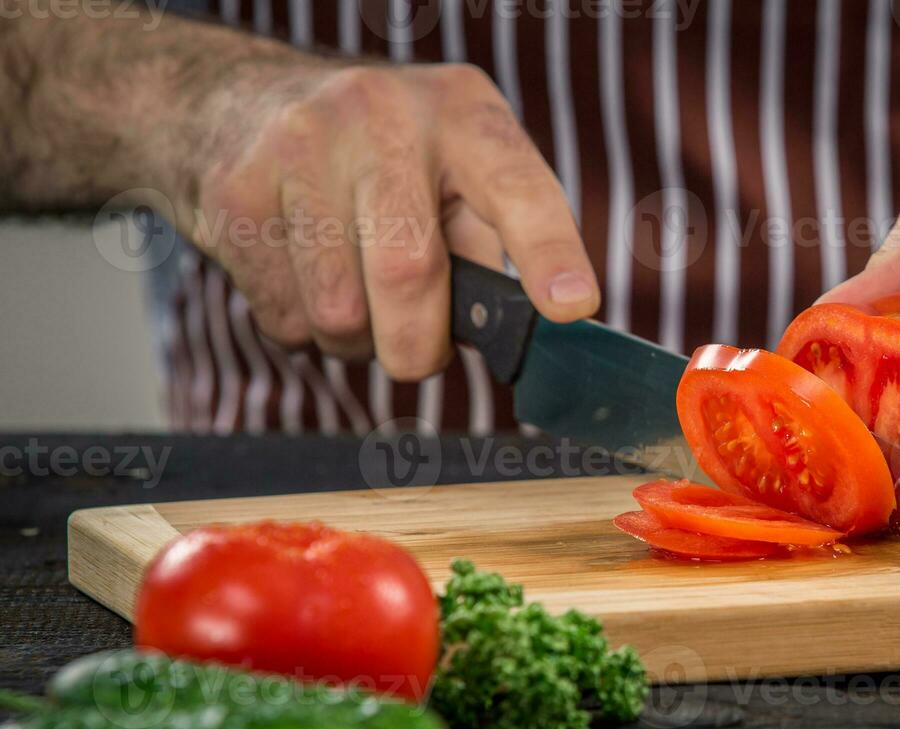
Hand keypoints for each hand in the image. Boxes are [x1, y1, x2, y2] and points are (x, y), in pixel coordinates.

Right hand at [179, 58, 597, 378]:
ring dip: (356, 342)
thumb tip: (518, 332)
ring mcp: (302, 146)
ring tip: (356, 300)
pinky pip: (285, 317)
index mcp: (463, 115)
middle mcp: (384, 117)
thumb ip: (488, 246)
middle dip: (418, 347)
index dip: (549, 253)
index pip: (519, 188)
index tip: (572, 307)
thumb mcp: (453, 172)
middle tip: (417, 356)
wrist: (231, 104)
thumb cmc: (379, 162)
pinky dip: (302, 330)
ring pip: (340, 312)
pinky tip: (302, 277)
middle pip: (410, 272)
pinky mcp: (237, 191)